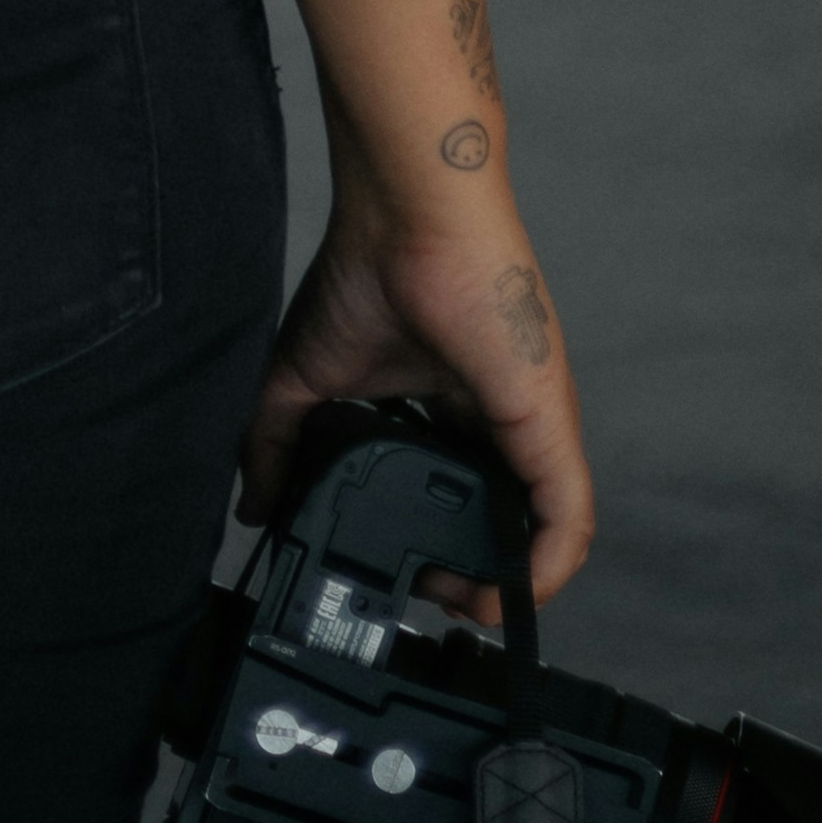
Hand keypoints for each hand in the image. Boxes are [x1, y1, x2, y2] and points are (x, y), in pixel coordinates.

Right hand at [246, 140, 595, 601]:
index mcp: (450, 408)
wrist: (405, 214)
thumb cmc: (365, 270)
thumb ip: (276, 442)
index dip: (432, 546)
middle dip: (466, 576)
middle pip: (499, 524)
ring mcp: (529, 427)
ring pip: (542, 534)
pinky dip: (542, 574)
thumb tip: (254, 506)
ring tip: (460, 608)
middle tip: (422, 594)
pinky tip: (501, 600)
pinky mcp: (548, 426)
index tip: (397, 573)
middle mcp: (497, 422)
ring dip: (506, 589)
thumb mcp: (302, 377)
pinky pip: (566, 522)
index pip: (456, 497)